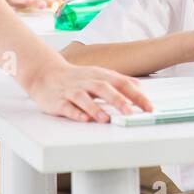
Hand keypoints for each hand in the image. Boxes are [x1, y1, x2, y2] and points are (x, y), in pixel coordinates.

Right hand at [21, 57, 151, 123]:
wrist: (45, 73)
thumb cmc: (76, 77)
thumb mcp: (99, 74)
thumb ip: (118, 81)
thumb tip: (139, 86)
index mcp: (99, 76)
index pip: (121, 83)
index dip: (136, 95)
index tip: (148, 107)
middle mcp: (87, 82)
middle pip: (104, 88)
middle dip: (118, 101)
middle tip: (130, 112)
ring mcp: (72, 91)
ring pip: (84, 98)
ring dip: (95, 108)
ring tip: (105, 119)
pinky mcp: (59, 101)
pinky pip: (67, 107)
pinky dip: (75, 113)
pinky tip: (83, 119)